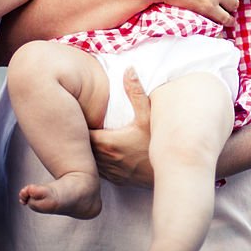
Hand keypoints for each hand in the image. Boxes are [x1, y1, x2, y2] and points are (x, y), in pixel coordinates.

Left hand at [89, 67, 154, 185]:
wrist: (172, 170)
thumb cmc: (158, 143)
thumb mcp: (148, 115)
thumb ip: (136, 92)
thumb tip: (128, 70)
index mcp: (107, 142)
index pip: (82, 133)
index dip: (79, 123)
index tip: (81, 114)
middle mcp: (105, 160)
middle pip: (83, 147)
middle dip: (81, 136)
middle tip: (83, 122)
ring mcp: (111, 172)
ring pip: (90, 161)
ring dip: (89, 150)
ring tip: (92, 136)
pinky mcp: (118, 180)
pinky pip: (100, 171)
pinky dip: (99, 161)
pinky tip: (106, 153)